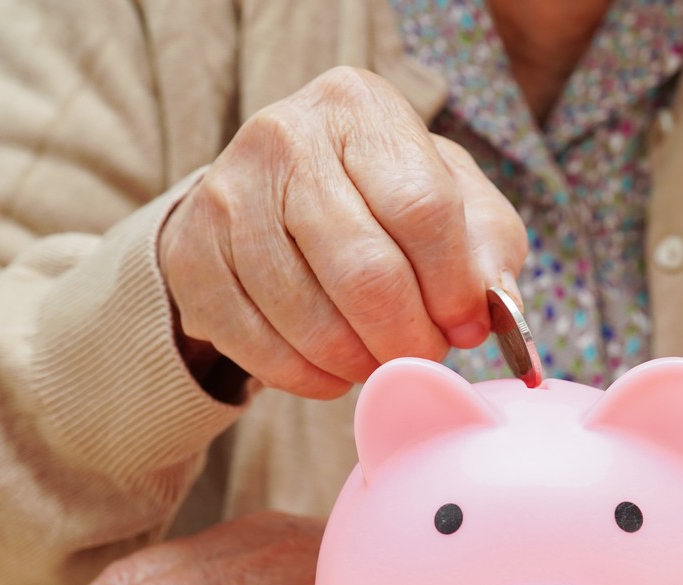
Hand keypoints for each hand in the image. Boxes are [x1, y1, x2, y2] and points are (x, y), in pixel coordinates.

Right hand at [160, 65, 527, 398]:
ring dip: (360, 364)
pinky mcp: (190, 258)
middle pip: (366, 273)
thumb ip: (489, 250)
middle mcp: (284, 138)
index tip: (465, 325)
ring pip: (311, 320)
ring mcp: (226, 197)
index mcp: (360, 108)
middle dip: (408, 339)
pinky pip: (260, 349)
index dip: (451, 287)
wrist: (277, 196)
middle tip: (423, 358)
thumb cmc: (387, 199)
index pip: (422, 209)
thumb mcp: (456, 202)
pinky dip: (309, 378)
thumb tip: (492, 312)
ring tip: (380, 360)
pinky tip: (333, 368)